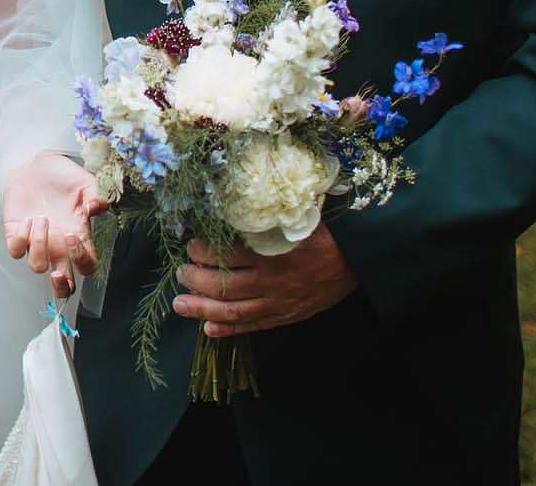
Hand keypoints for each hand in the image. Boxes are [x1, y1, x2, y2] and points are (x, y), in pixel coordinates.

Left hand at [2, 151, 109, 298]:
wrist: (34, 162)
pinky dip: (21, 238)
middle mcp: (58, 245)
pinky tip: (27, 218)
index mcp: (78, 236)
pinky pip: (16, 251)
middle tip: (57, 273)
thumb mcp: (85, 183)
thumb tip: (97, 208)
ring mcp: (37, 242)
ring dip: (40, 246)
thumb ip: (97, 196)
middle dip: (61, 287)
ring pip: (37, 267)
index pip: (86, 266)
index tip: (74, 237)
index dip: (82, 261)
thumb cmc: (62, 176)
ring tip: (43, 218)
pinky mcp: (16, 233)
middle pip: (63, 286)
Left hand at [172, 225, 356, 336]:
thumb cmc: (321, 232)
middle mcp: (272, 279)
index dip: (203, 252)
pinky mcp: (286, 316)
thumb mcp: (293, 216)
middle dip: (195, 280)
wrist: (355, 260)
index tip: (192, 245)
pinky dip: (229, 330)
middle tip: (180, 273)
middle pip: (224, 285)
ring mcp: (278, 301)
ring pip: (233, 310)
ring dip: (202, 309)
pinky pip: (253, 325)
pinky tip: (208, 329)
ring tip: (180, 305)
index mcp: (271, 251)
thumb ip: (263, 216)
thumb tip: (229, 206)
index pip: (227, 255)